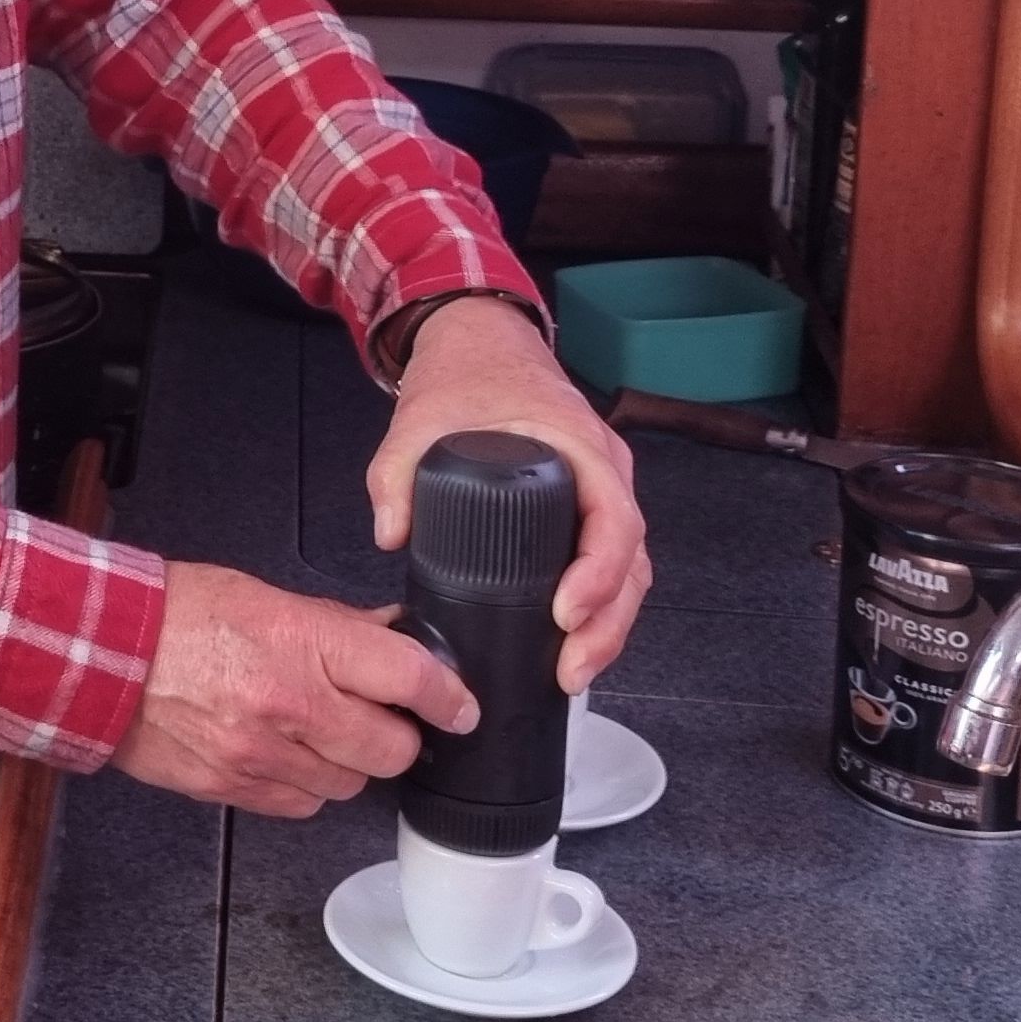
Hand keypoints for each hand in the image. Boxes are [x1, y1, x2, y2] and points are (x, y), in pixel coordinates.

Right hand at [110, 561, 471, 819]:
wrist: (101, 654)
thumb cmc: (176, 615)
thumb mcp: (268, 596)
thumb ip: (337, 625)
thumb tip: (394, 638)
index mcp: (304, 643)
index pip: (411, 677)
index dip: (450, 695)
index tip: (461, 704)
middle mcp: (290, 705)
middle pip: (392, 749)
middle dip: (398, 734)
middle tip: (384, 716)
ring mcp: (261, 754)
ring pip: (351, 785)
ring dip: (350, 763)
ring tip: (321, 731)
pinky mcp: (234, 788)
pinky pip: (302, 804)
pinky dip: (306, 784)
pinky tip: (287, 753)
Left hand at [366, 297, 650, 691]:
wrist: (483, 346)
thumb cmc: (469, 374)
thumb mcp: (421, 417)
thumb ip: (395, 473)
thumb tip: (390, 532)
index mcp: (580, 445)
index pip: (614, 519)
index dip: (599, 575)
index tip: (565, 614)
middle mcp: (605, 473)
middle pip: (631, 562)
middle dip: (607, 625)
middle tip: (570, 672)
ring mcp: (601, 494)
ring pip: (627, 573)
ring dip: (606, 629)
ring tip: (570, 675)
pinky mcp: (585, 512)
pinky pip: (607, 566)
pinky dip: (597, 610)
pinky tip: (569, 646)